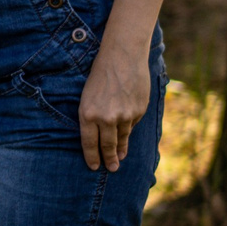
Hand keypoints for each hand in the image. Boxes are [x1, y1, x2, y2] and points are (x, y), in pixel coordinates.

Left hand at [77, 38, 150, 171]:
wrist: (122, 57)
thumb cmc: (100, 74)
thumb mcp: (88, 96)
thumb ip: (93, 117)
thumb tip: (102, 137)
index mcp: (88, 114)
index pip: (89, 143)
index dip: (92, 157)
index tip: (94, 167)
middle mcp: (106, 118)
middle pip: (107, 145)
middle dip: (109, 159)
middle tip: (112, 168)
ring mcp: (124, 116)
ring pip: (122, 137)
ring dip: (121, 148)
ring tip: (120, 157)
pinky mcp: (138, 111)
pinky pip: (133, 124)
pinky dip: (129, 127)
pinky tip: (128, 128)